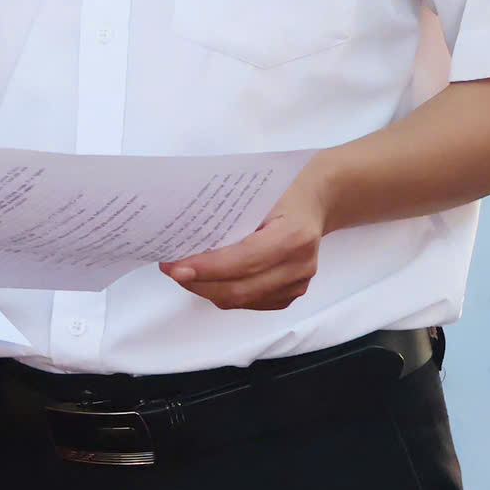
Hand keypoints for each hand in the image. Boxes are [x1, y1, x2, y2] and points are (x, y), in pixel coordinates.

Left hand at [160, 161, 332, 310]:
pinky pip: (249, 302)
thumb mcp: (258, 191)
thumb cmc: (285, 187)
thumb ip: (227, 216)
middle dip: (199, 282)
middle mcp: (300, 265)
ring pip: (241, 299)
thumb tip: (184, 235)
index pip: (243, 261)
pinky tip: (209, 277)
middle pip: (239, 288)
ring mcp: (298, 283)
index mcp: (294, 236)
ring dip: (207, 289)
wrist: (317, 196)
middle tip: (171, 268)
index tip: (174, 266)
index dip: (207, 268)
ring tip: (185, 271)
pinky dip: (224, 292)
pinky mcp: (291, 293)